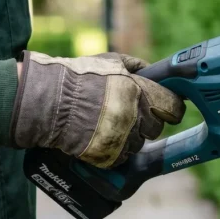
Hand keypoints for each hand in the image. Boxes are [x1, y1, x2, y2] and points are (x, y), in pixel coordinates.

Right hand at [10, 52, 185, 167]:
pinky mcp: (109, 156)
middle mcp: (135, 116)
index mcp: (140, 91)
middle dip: (147, 122)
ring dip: (130, 136)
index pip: (173, 107)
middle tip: (129, 115)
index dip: (170, 108)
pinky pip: (123, 157)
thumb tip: (153, 70)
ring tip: (109, 124)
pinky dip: (116, 150)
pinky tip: (101, 137)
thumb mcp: (110, 61)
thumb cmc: (77, 78)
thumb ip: (136, 65)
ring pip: (140, 143)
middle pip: (156, 127)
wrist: (46, 103)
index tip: (166, 109)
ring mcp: (122, 138)